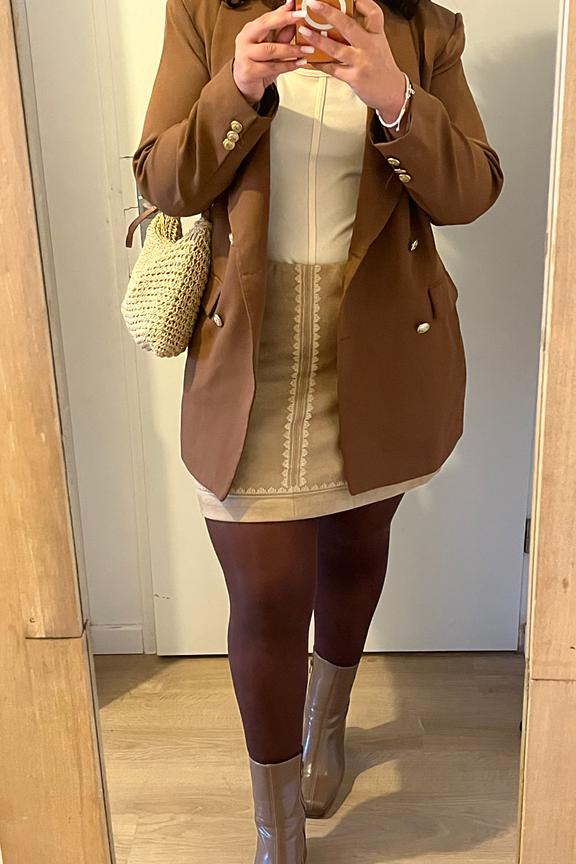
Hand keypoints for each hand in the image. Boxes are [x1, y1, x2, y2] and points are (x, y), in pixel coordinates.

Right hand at [233, 0, 315, 104]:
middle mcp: (245, 40)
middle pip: (265, 26)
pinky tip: (299, 63)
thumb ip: (282, 31)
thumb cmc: (257, 63)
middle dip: (285, 20)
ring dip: (291, 49)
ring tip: (307, 49)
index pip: (268, 16)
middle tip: (301, 17)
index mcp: (250, 30)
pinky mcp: (248, 72)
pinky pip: (272, 67)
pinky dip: (287, 66)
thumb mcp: (271, 45)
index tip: (297, 6)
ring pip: (271, 49)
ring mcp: (245, 55)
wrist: (244, 84)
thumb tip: (295, 15)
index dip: (283, 11)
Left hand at [295, 0, 406, 124]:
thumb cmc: (382, 66)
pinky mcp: (353, 78)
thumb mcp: (378, 43)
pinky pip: (332, 69)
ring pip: (336, 48)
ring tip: (304, 31)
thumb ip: (363, 31)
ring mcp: (361, 62)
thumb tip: (340, 18)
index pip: (372, 12)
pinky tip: (308, 57)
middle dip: (329, 13)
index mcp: (377, 34)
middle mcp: (369, 46)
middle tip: (313, 4)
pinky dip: (319, 63)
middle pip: (348, 26)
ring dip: (318, 39)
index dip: (360, 1)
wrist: (391, 91)